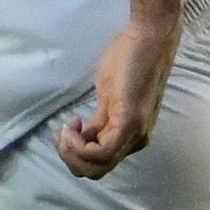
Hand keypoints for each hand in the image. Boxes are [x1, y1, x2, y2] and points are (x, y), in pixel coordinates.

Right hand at [56, 10, 176, 177]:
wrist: (148, 38)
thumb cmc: (129, 60)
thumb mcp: (109, 97)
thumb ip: (100, 120)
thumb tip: (85, 136)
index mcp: (133, 136)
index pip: (99, 164)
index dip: (75, 152)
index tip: (68, 126)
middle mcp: (137, 140)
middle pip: (96, 171)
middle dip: (70, 157)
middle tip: (61, 133)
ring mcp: (134, 133)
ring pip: (96, 166)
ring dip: (71, 151)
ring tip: (66, 128)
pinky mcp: (129, 122)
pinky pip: (100, 152)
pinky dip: (78, 145)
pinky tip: (72, 125)